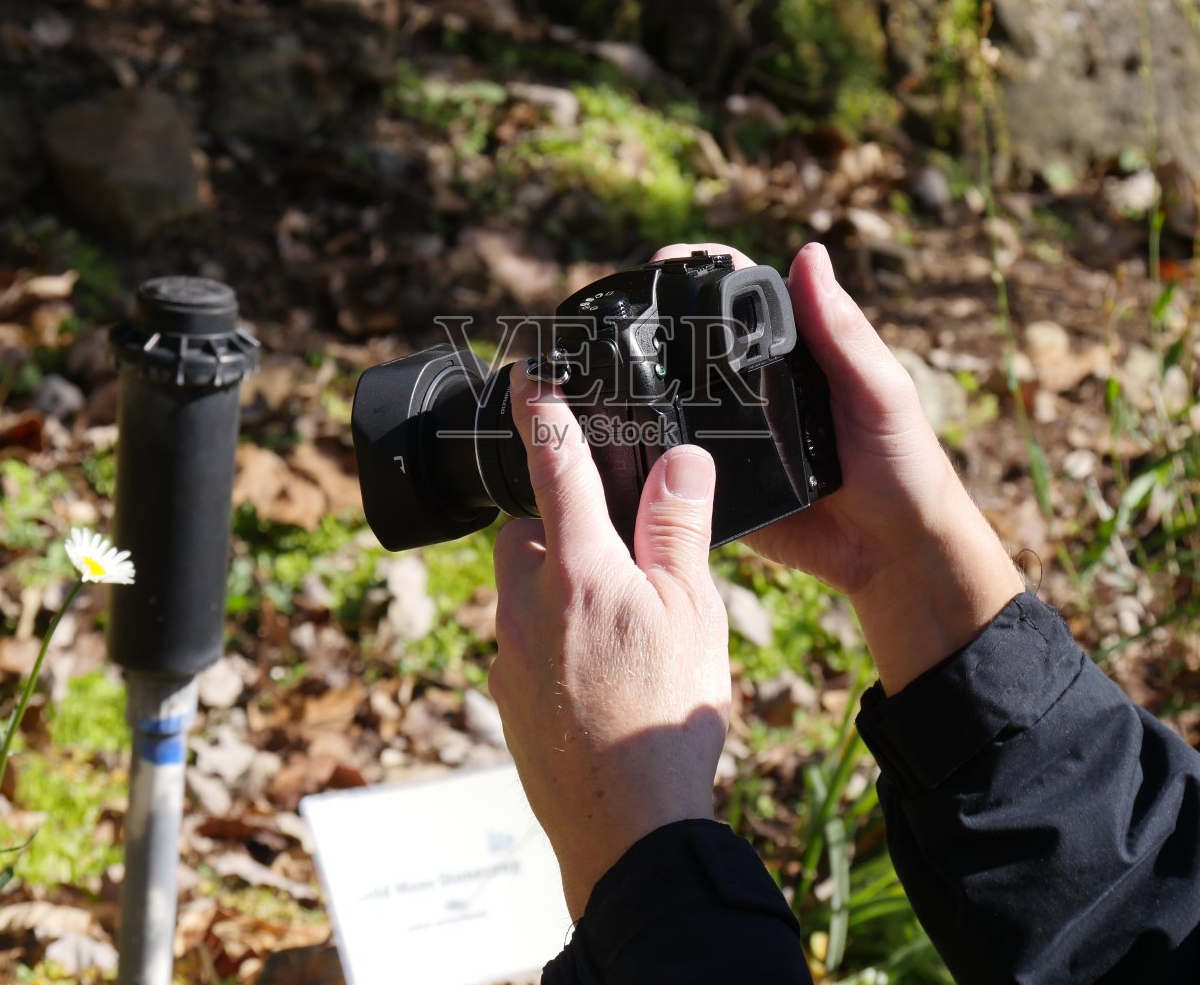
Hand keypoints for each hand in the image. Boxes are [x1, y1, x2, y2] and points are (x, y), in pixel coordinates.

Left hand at [490, 372, 730, 918]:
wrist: (623, 829)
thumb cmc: (664, 716)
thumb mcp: (693, 610)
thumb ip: (679, 527)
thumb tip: (680, 459)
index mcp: (576, 566)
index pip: (551, 462)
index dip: (541, 407)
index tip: (526, 370)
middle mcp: (525, 600)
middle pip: (526, 527)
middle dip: (556, 515)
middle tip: (611, 533)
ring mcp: (509, 651)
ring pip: (523, 584)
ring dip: (557, 576)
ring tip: (618, 612)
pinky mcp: (507, 694)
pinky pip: (524, 638)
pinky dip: (554, 632)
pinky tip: (601, 669)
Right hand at [653, 242, 1022, 691]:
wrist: (894, 554)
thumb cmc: (904, 465)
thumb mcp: (879, 392)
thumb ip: (842, 333)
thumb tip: (809, 255)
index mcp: (798, 351)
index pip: (742, 295)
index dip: (701, 271)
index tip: (661, 264)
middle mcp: (759, 386)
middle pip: (696, 342)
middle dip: (654, 323)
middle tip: (613, 318)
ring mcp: (735, 434)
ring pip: (677, 400)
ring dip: (642, 386)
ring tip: (598, 371)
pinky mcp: (720, 485)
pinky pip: (677, 464)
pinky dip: (649, 451)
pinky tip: (617, 440)